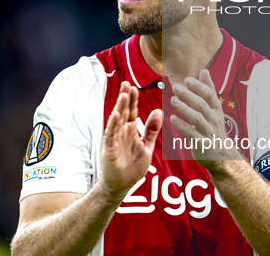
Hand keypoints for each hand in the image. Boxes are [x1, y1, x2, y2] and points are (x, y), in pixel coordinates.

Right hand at [101, 81, 161, 196]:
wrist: (122, 185)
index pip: (131, 111)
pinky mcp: (109, 149)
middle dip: (125, 98)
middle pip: (123, 112)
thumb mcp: (147, 146)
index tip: (134, 87)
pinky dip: (113, 125)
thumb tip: (159, 111)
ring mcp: (114, 139)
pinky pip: (111, 135)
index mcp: (130, 131)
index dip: (132, 99)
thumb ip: (152, 130)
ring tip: (123, 95)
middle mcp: (121, 132)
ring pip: (117, 120)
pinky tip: (115, 115)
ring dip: (120, 108)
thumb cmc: (133, 166)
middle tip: (126, 83)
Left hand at [170, 69, 243, 170]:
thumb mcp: (215, 108)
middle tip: (176, 87)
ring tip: (173, 100)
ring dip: (184, 108)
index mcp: (216, 109)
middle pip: (202, 105)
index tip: (187, 79)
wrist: (222, 155)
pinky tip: (172, 118)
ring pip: (196, 118)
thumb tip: (204, 71)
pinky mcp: (202, 143)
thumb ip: (209, 90)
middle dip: (189, 95)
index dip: (199, 86)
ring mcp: (208, 131)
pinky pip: (191, 133)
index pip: (209, 94)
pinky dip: (182, 125)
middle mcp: (214, 119)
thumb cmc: (214, 128)